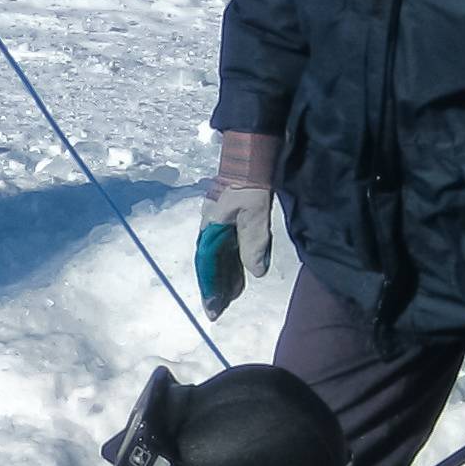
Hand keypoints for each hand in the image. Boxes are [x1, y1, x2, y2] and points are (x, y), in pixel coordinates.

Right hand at [197, 185, 272, 318]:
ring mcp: (218, 223)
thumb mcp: (254, 212)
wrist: (249, 155)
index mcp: (211, 228)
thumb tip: (256, 271)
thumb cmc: (250, 183)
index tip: (214, 308)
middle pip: (209, 264)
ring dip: (222, 277)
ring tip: (229, 297)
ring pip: (217, 257)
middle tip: (218, 310)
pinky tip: (238, 273)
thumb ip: (253, 241)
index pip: (208, 264)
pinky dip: (230, 263)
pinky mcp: (228, 219)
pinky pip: (226, 247)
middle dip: (214, 287)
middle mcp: (210, 228)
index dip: (211, 287)